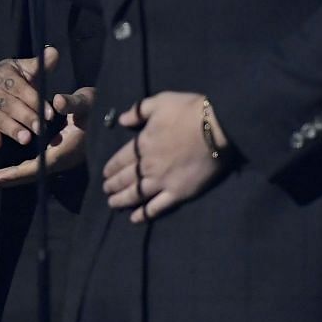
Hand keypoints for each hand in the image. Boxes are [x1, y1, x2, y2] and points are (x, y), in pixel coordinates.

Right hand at [0, 47, 61, 148]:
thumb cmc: (9, 84)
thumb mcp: (21, 71)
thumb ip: (38, 65)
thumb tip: (54, 52)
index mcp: (3, 75)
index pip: (18, 87)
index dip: (34, 100)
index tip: (50, 113)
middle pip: (9, 105)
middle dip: (26, 116)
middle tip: (40, 128)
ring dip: (12, 129)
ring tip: (26, 139)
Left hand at [0, 86, 95, 190]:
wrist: (109, 115)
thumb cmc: (98, 108)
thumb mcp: (87, 102)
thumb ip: (72, 103)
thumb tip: (57, 101)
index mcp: (67, 150)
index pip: (39, 166)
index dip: (18, 172)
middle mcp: (61, 159)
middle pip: (29, 175)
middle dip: (4, 180)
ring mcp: (58, 160)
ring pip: (29, 173)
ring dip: (7, 178)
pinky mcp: (55, 157)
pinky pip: (32, 168)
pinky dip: (15, 171)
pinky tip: (1, 174)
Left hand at [102, 92, 229, 222]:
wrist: (217, 128)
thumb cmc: (188, 111)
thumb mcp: (158, 102)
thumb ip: (137, 111)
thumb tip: (121, 120)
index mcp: (141, 145)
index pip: (120, 160)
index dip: (110, 168)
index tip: (104, 174)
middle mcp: (147, 166)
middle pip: (125, 179)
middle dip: (112, 185)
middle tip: (105, 191)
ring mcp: (163, 182)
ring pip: (136, 195)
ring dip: (122, 200)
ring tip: (113, 204)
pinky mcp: (179, 193)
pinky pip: (158, 207)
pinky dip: (144, 214)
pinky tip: (135, 219)